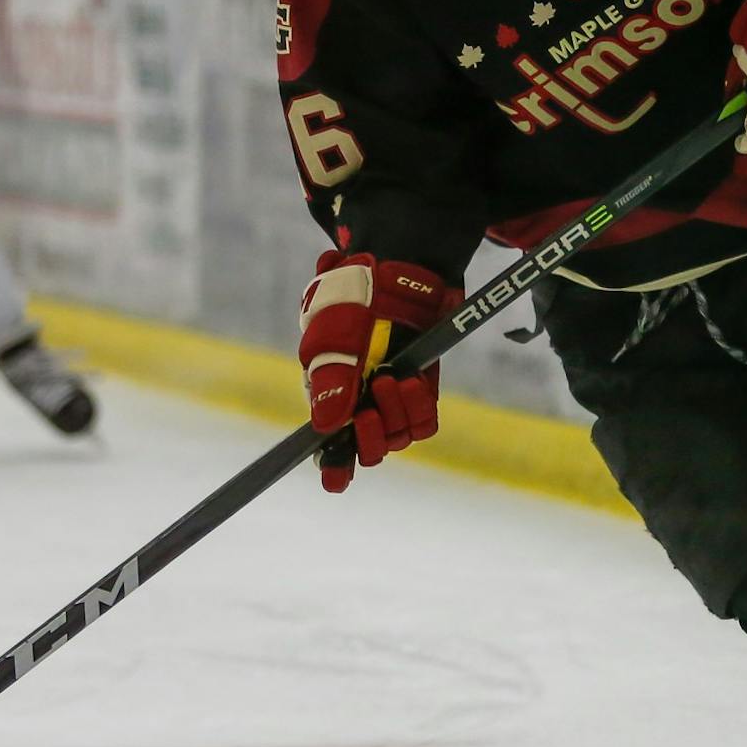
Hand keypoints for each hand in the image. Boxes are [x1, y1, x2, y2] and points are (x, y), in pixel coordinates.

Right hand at [298, 251, 459, 492]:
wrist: (401, 268)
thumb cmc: (356, 295)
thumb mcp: (334, 334)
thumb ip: (329, 381)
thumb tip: (323, 428)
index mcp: (327, 392)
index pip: (326, 447)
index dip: (331, 467)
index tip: (336, 478)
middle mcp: (358, 401)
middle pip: (366, 450)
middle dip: (370, 437)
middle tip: (368, 412)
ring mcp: (390, 396)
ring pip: (397, 437)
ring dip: (395, 414)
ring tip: (391, 378)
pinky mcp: (421, 388)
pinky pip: (423, 420)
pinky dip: (418, 406)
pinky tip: (412, 381)